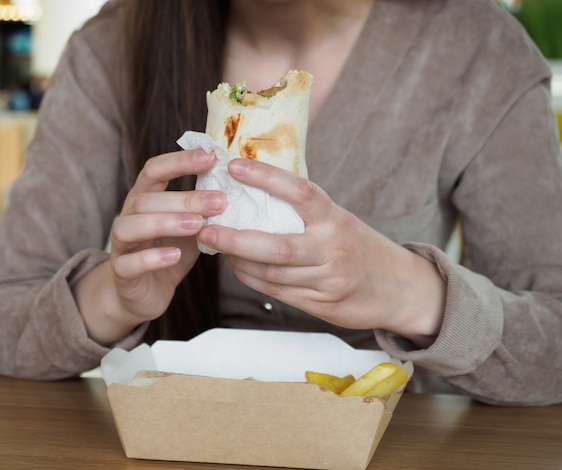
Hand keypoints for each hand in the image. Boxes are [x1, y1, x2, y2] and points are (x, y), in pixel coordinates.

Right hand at [74, 149, 225, 343]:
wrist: (143, 293)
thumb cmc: (170, 252)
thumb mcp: (191, 228)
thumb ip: (206, 210)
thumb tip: (241, 189)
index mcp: (146, 199)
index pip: (154, 170)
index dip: (180, 161)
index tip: (211, 157)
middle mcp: (129, 216)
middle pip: (146, 199)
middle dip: (184, 198)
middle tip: (220, 202)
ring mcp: (121, 245)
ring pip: (130, 226)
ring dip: (166, 223)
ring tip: (198, 225)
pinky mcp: (121, 273)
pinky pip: (128, 264)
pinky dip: (151, 258)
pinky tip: (175, 255)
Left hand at [198, 158, 445, 342]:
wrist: (403, 289)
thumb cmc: (363, 248)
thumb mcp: (342, 222)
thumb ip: (308, 214)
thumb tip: (258, 194)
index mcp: (337, 219)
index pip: (300, 192)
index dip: (266, 177)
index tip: (233, 166)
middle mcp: (332, 249)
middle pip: (277, 246)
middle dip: (236, 239)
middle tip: (207, 229)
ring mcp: (328, 280)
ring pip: (273, 273)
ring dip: (240, 261)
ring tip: (218, 246)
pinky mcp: (322, 305)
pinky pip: (278, 292)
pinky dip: (253, 279)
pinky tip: (238, 268)